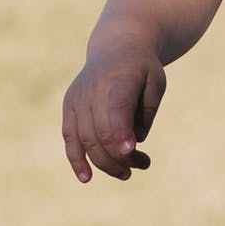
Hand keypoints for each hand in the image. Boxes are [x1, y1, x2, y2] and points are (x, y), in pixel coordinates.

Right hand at [61, 50, 163, 182]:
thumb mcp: (156, 82)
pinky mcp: (69, 106)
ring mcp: (78, 98)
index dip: (122, 131)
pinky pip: (69, 137)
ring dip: (106, 162)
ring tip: (127, 173)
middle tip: (143, 164)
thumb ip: (148, 110)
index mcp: (119, 79)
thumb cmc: (141, 69)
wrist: (115, 47)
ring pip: (86, 139)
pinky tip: (86, 178)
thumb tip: (135, 141)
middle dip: (121, 156)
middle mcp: (94, 88)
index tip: (131, 151)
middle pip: (102, 131)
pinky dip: (76, 159)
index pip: (118, 107)